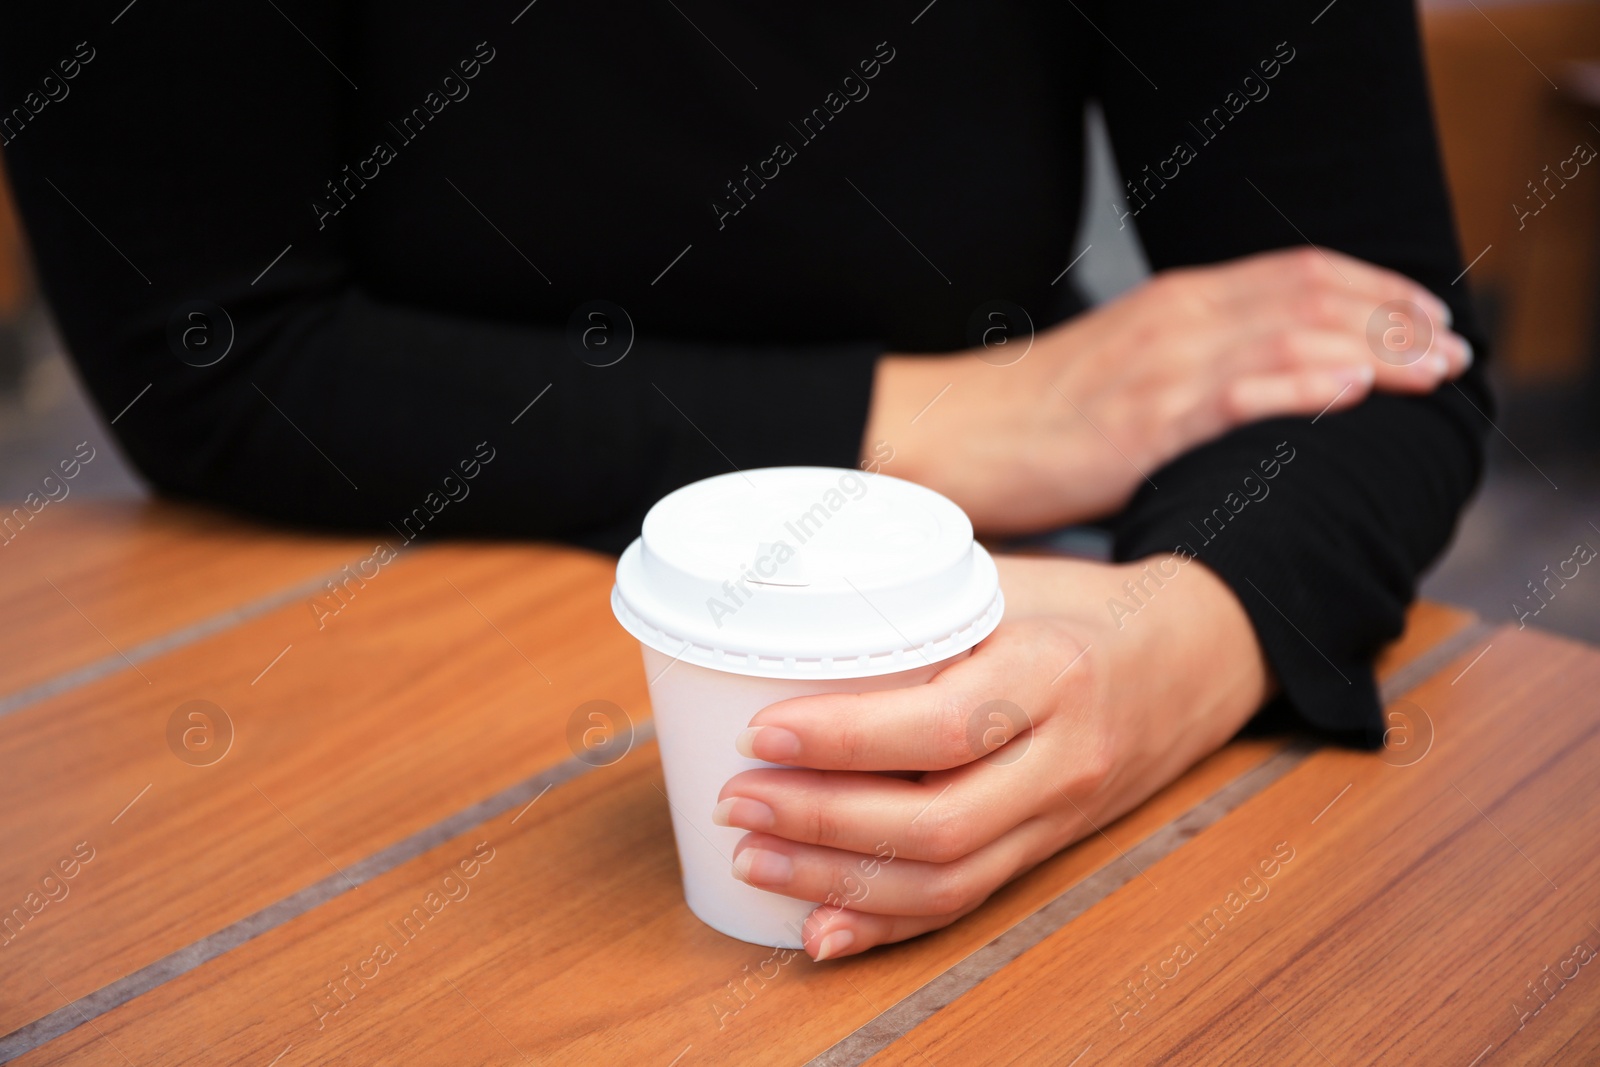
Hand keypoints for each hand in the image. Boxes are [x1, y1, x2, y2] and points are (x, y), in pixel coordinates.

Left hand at [712, 553, 1269, 960]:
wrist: (1188, 659)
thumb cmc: (1076, 605)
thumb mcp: (1008, 580)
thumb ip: (915, 601)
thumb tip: (783, 607)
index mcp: (1052, 673)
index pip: (941, 727)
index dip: (842, 739)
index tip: (760, 732)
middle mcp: (1064, 758)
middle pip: (936, 824)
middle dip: (820, 823)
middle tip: (736, 800)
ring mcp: (1060, 816)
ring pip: (947, 880)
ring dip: (838, 882)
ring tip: (753, 858)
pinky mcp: (1046, 849)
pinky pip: (965, 901)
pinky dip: (886, 925)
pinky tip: (819, 928)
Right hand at [862, 246, 1471, 532]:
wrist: (954, 435)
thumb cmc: (1034, 419)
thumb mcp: (1126, 375)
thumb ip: (1193, 373)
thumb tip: (1258, 401)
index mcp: (1175, 303)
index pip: (1299, 272)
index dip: (1376, 288)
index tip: (1427, 316)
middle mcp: (1177, 319)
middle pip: (1312, 295)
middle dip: (1396, 319)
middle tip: (1454, 351)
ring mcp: (1162, 367)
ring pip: (1291, 335)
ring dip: (1375, 349)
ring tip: (1432, 371)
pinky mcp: (1143, 421)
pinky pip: (1237, 392)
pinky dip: (1301, 383)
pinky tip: (1352, 387)